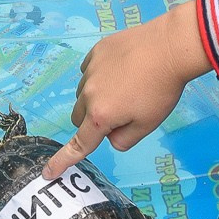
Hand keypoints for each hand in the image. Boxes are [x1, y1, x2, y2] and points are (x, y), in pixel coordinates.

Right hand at [44, 1, 211, 176]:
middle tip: (120, 113)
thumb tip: (110, 136)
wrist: (170, 46)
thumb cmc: (162, 90)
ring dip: (96, 96)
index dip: (63, 160)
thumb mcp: (148, 125)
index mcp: (100, 116)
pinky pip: (90, 70)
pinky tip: (122, 68)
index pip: (79, 144)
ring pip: (84, 92)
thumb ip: (124, 139)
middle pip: (79, 116)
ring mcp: (90, 69)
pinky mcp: (97, 51)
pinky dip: (100, 75)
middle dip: (92, 120)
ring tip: (127, 85)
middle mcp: (88, 93)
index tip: (48, 172)